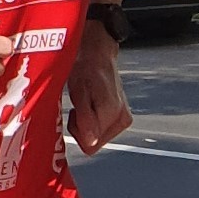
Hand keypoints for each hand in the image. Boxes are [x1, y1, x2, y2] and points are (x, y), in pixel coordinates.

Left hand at [68, 26, 132, 154]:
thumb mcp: (79, 93)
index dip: (77, 132)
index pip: (90, 146)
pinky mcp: (122, 116)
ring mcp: (124, 118)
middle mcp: (122, 119)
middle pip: (94, 143)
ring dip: (86, 123)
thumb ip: (85, 120)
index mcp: (113, 115)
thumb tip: (91, 143)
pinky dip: (92, 119)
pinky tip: (90, 104)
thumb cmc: (86, 67)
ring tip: (84, 102)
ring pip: (97, 137)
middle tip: (78, 106)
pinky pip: (102, 130)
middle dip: (82, 128)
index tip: (75, 112)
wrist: (97, 52)